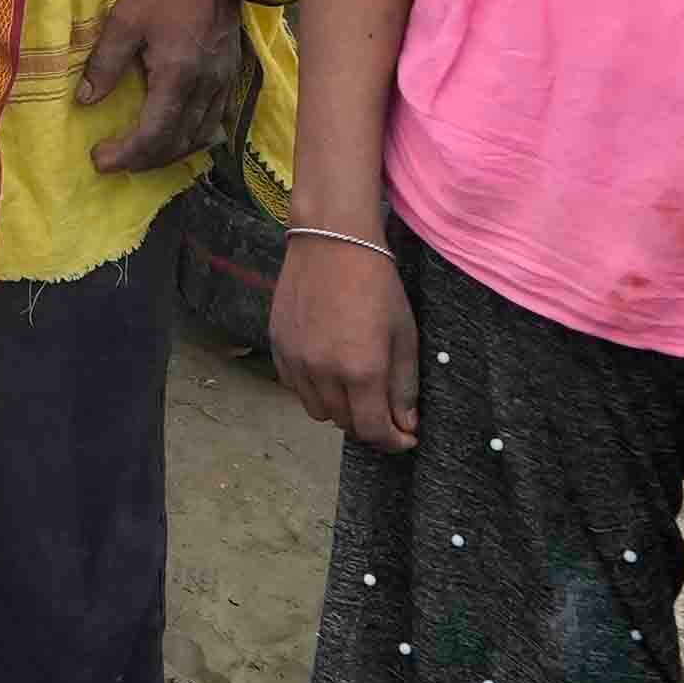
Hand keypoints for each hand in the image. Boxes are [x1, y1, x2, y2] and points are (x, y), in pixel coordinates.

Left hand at [75, 0, 253, 176]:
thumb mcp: (125, 19)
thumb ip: (105, 63)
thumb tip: (85, 100)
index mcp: (177, 77)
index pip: (153, 134)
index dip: (127, 154)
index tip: (100, 160)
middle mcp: (204, 88)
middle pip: (177, 143)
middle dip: (144, 160)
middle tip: (114, 161)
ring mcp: (222, 84)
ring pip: (199, 137)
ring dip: (169, 153)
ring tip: (141, 154)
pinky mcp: (231, 75)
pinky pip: (215, 121)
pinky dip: (193, 137)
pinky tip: (178, 136)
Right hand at [269, 226, 418, 447]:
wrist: (332, 241)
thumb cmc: (376, 283)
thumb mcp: (404, 334)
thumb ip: (404, 385)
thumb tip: (406, 424)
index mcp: (362, 370)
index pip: (374, 430)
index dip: (392, 441)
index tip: (404, 438)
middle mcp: (323, 372)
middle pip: (345, 424)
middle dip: (368, 423)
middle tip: (383, 409)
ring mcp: (296, 361)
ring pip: (317, 411)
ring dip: (339, 408)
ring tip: (353, 386)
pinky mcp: (278, 347)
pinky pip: (294, 387)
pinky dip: (313, 389)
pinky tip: (328, 368)